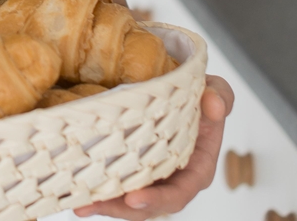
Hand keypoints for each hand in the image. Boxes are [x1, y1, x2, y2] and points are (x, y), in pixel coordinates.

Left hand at [74, 75, 234, 218]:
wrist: (176, 88)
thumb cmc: (198, 93)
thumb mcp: (215, 89)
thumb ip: (221, 95)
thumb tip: (212, 103)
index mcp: (196, 167)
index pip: (180, 192)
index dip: (158, 199)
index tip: (134, 198)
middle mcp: (171, 178)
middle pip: (148, 205)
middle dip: (121, 209)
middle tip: (94, 204)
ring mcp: (148, 176)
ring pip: (127, 200)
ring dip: (104, 204)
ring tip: (79, 204)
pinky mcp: (129, 168)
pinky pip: (114, 184)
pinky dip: (97, 190)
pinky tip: (75, 193)